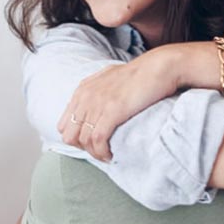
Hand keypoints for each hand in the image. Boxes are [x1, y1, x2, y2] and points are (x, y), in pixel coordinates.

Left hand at [58, 48, 182, 160]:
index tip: (92, 144)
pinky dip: (103, 152)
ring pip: (84, 141)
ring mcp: (97, 104)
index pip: (64, 125)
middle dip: (83, 148)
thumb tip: (93, 108)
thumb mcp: (109, 78)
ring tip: (107, 156)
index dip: (76, 138)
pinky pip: (98, 140)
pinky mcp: (111, 112)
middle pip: (69, 136)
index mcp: (83, 90)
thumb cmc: (140, 74)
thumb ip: (96, 91)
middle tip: (99, 151)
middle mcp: (86, 97)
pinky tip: (111, 155)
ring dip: (95, 153)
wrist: (159, 67)